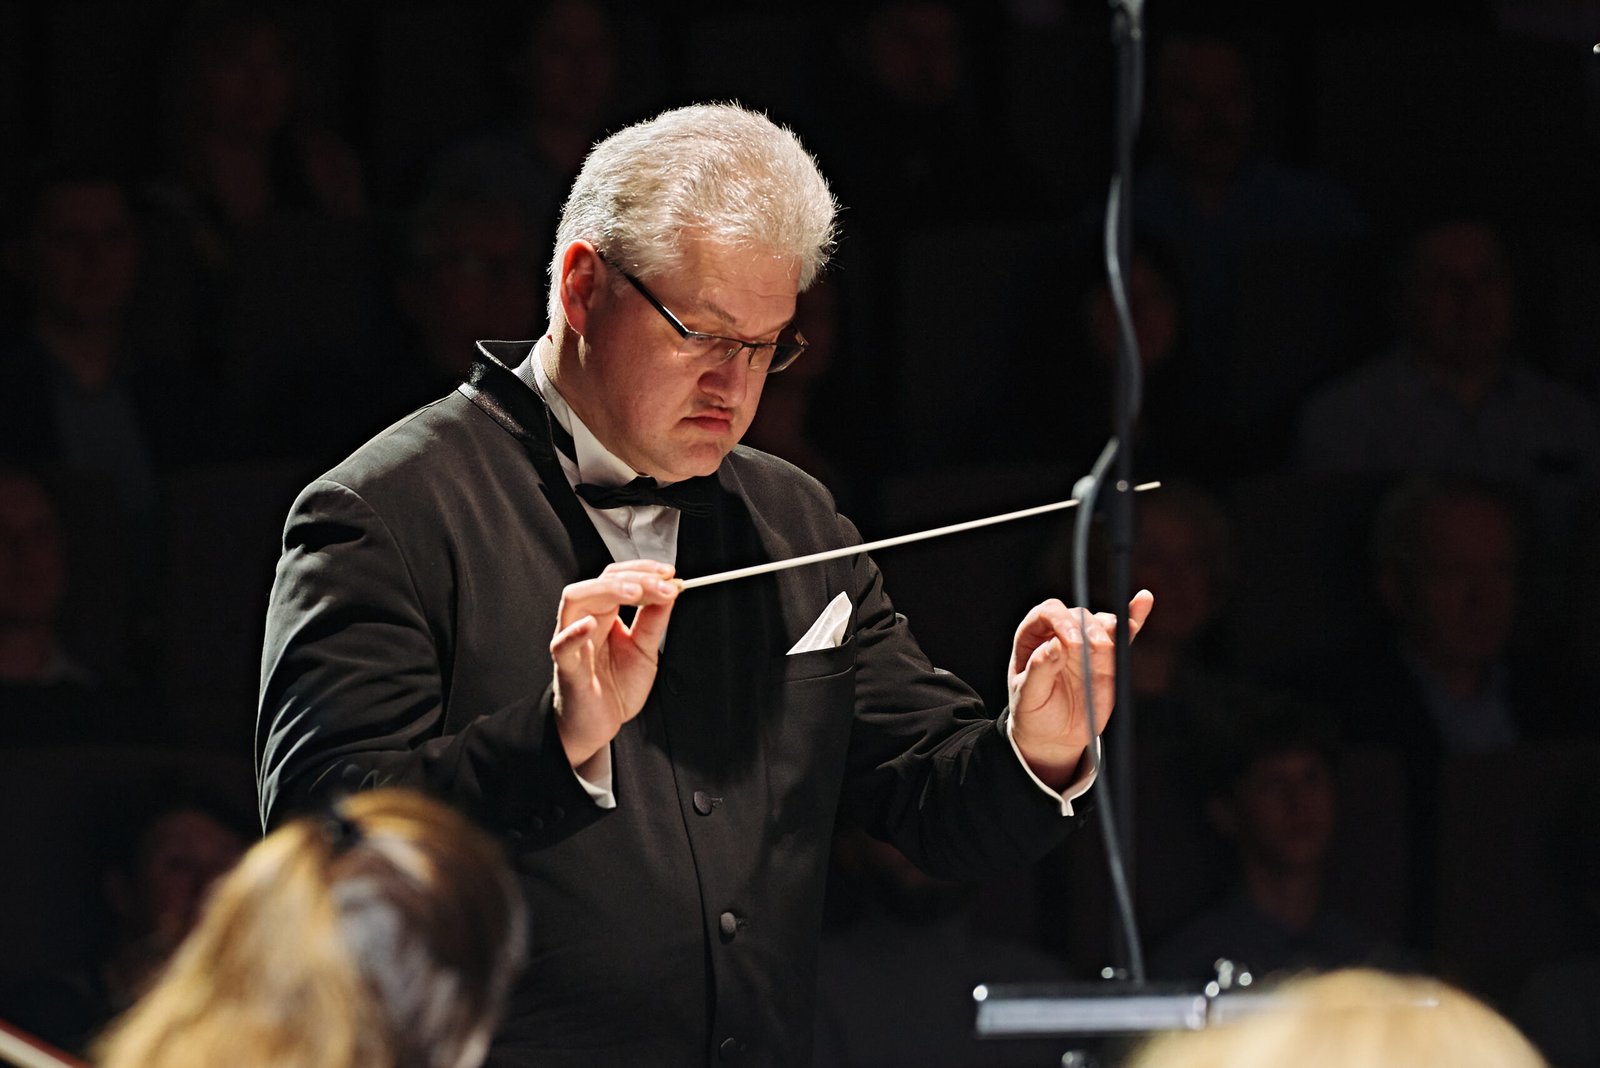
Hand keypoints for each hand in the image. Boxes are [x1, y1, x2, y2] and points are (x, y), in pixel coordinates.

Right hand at [551, 560, 679, 770]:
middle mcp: (587, 621)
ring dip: (607, 590)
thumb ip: (654, 622)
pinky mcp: (567, 667)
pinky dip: (574, 632)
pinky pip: (562, 645)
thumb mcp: (645, 650)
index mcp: (605, 614)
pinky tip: (590, 624)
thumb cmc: (615, 688)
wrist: (598, 725)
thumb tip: (670, 591)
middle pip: (601, 581)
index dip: (644, 571)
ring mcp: (574, 641)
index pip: (619, 578)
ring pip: (576, 599)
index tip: (670, 574)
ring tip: (635, 592)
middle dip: (635, 577)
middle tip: (664, 585)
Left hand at [1007, 590, 1154, 787]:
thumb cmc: (1033, 712)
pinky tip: (1144, 600)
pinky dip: (1134, 619)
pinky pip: (1122, 635)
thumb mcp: (1027, 696)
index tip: (1071, 642)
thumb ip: (1038, 670)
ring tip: (1108, 647)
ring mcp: (1086, 643)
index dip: (1061, 621)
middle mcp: (1060, 633)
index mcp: (1033, 635)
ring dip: (1110, 629)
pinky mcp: (1108, 658)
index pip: (1048, 613)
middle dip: (1089, 629)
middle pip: (1079, 616)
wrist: (1053, 734)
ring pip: (1102, 624)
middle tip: (1098, 648)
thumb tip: (1054, 645)